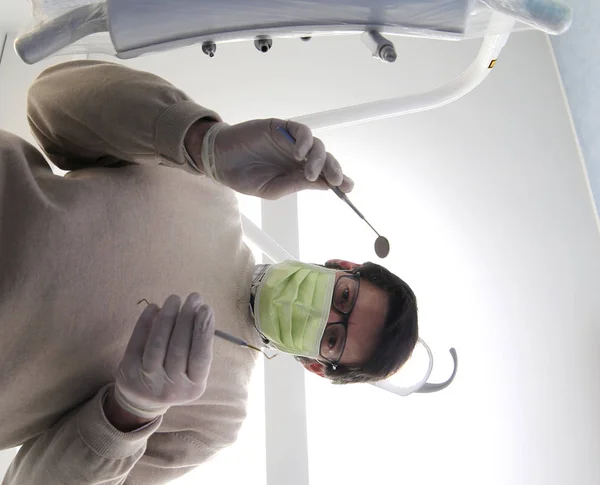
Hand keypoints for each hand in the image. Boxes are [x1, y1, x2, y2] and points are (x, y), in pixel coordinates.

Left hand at [114, 294, 214, 418]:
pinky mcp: (129, 371)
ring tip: (175, 299)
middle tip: (194, 297)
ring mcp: (148, 380)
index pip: (201, 357)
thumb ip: (197, 348)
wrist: (141, 401)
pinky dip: (145, 322)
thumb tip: (197, 312)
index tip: (206, 308)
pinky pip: (137, 342)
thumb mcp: (193, 373)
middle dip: (187, 318)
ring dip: (167, 318)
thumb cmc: (175, 379)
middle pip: (179, 348)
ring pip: (158, 344)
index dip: (203, 331)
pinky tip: (154, 307)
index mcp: (194, 387)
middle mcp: (172, 387)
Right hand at [190, 118, 353, 199]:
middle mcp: (298, 156)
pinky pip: (300, 131)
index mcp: (298, 172)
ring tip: (311, 173)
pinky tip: (299, 155)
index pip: (325, 174)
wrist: (219, 161)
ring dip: (318, 159)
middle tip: (338, 182)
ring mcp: (291, 141)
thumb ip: (296, 185)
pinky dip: (304, 142)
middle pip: (325, 158)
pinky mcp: (281, 127)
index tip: (349, 189)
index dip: (339, 179)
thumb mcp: (273, 189)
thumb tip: (324, 185)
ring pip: (316, 145)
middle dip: (334, 169)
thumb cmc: (244, 177)